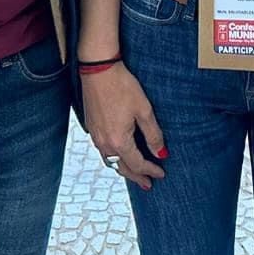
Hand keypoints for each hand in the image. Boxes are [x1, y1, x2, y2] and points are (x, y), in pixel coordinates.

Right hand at [83, 63, 167, 190]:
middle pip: (122, 167)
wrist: (98, 70)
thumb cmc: (122, 86)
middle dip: (136, 176)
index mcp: (119, 141)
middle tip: (148, 184)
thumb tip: (161, 153)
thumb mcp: (143, 110)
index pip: (137, 164)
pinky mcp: (92, 128)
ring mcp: (96, 136)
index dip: (151, 170)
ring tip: (134, 173)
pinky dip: (114, 157)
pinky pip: (104, 151)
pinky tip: (119, 154)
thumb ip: (153, 134)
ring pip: (111, 160)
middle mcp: (104, 143)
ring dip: (124, 168)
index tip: (161, 174)